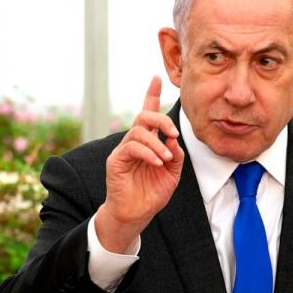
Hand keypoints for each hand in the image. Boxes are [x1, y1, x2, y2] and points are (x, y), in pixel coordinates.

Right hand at [95, 76, 184, 251]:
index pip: (148, 113)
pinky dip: (147, 152)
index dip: (151, 95)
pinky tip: (157, 162)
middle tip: (175, 132)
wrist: (137, 215)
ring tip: (166, 158)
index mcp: (148, 142)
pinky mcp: (116, 161)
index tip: (156, 78)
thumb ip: (176, 154)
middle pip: (144, 116)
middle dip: (161, 118)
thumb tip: (173, 138)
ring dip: (156, 143)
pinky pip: (131, 147)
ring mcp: (123, 150)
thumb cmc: (152, 193)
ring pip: (138, 131)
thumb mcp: (172, 173)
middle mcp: (134, 142)